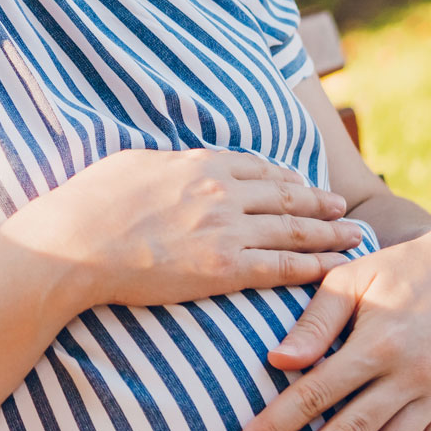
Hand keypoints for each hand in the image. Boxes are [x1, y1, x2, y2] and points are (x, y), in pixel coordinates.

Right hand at [4, 148, 361, 315]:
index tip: (303, 184)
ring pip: (294, 230)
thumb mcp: (133, 162)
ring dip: (329, 234)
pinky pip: (282, 267)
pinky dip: (313, 267)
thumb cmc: (91, 201)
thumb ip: (168, 161)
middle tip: (343, 209)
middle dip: (320, 203)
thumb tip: (178, 162)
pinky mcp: (224, 269)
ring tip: (353, 237)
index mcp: (201, 163)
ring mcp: (227, 230)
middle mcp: (223, 192)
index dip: (287, 178)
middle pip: (287, 196)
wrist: (76, 242)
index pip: (259, 168)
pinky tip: (334, 269)